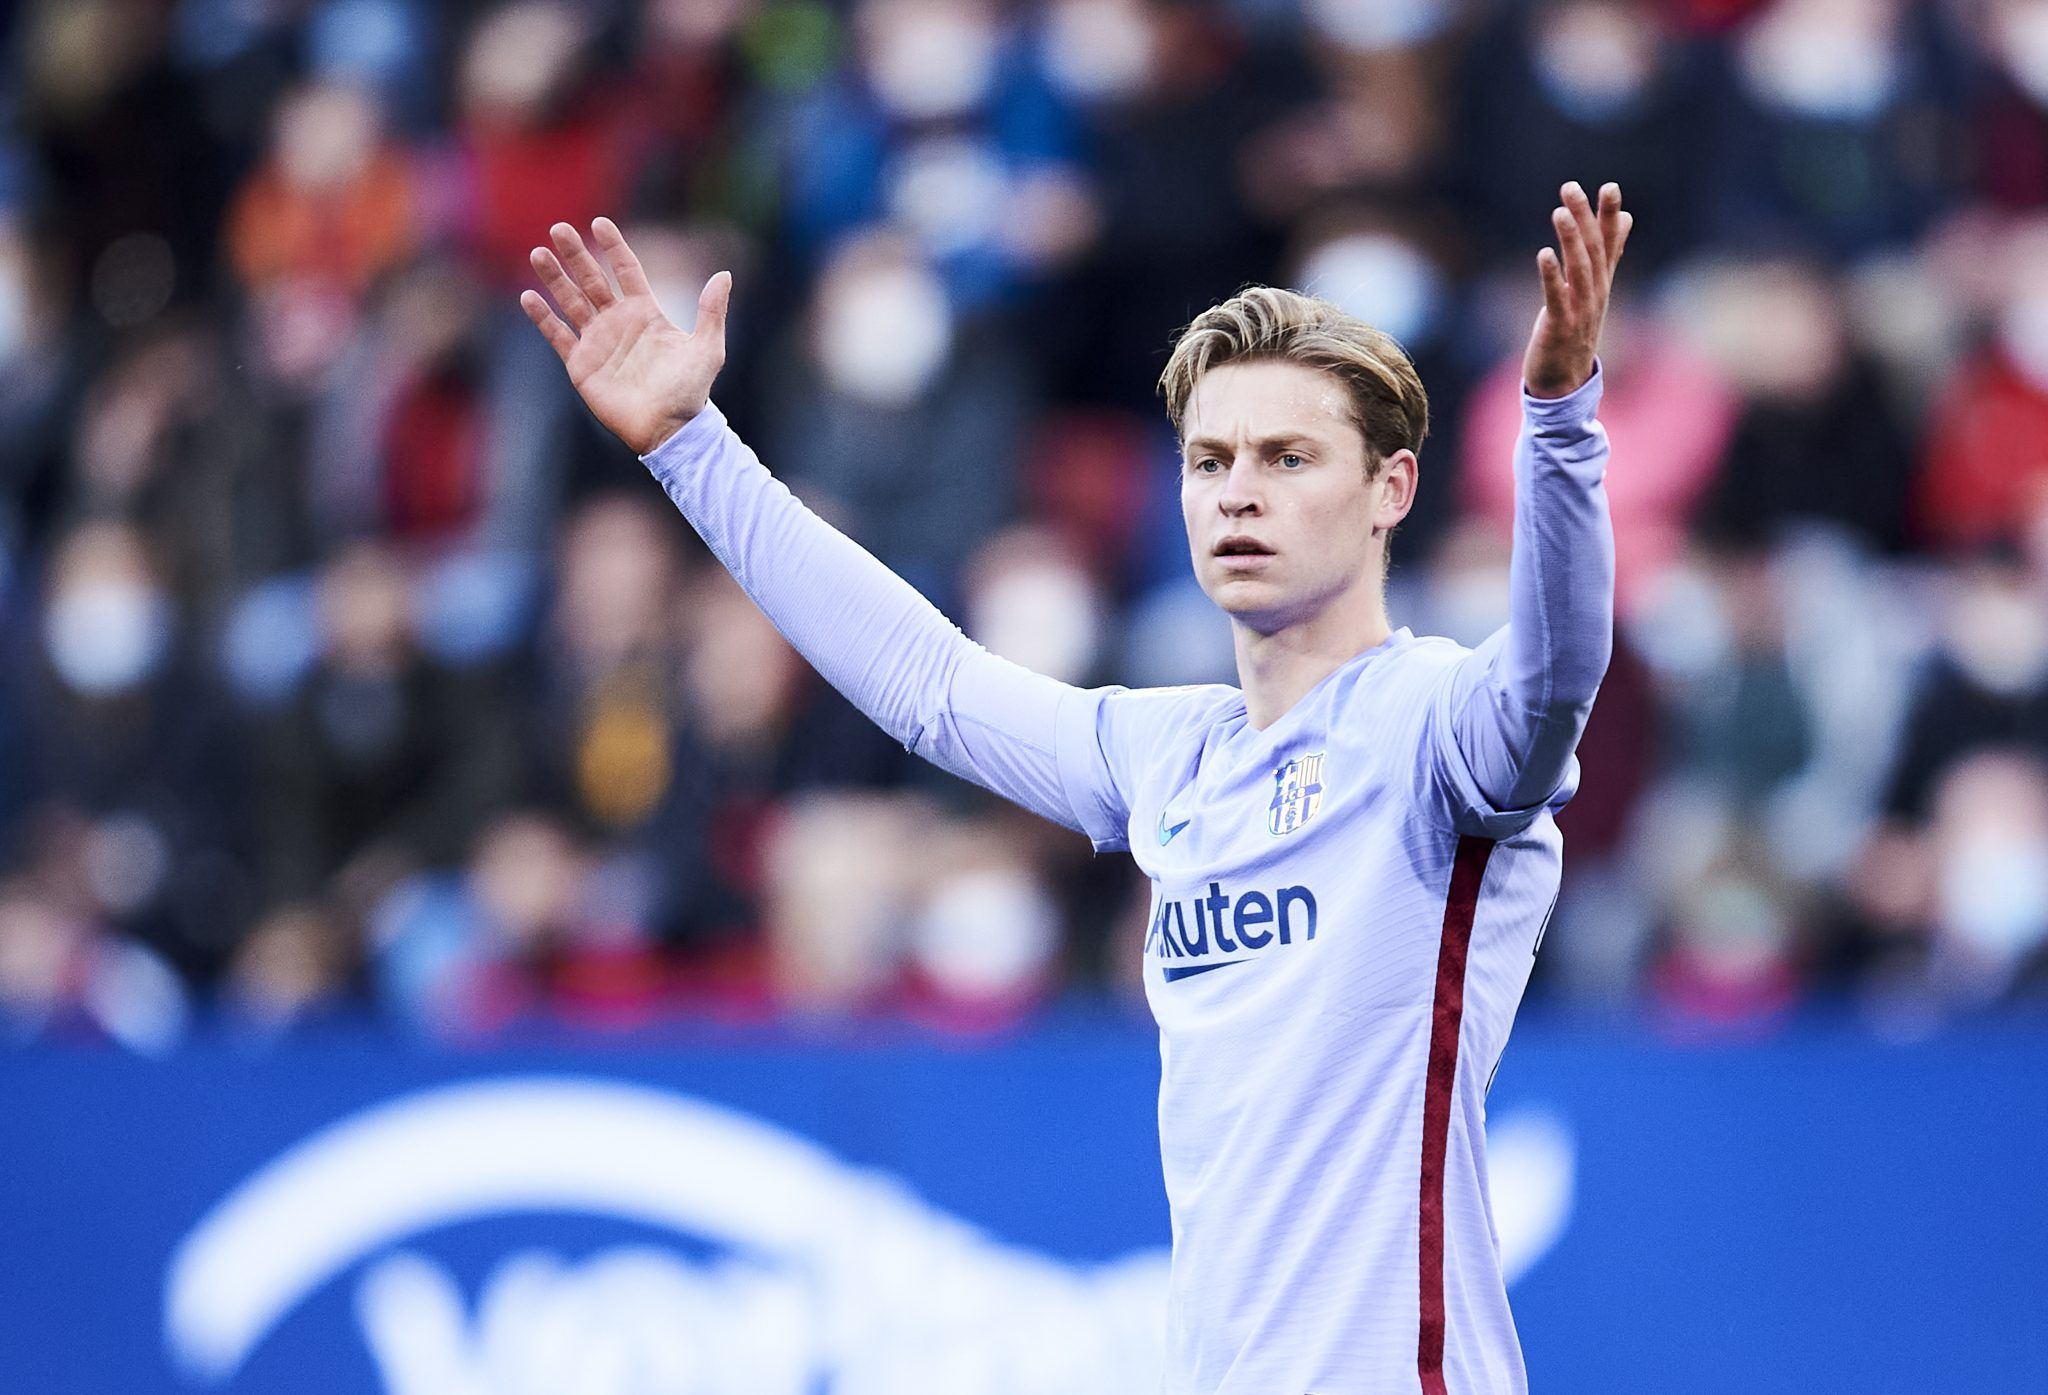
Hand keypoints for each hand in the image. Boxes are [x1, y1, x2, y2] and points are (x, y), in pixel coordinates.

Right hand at [520, 218, 730, 454]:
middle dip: (576, 254)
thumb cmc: (691, 391)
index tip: (600, 223)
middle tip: (559, 228)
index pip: (626, 270)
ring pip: (571, 301)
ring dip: (555, 278)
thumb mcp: (707, 349)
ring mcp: (598, 341)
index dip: (614, 247)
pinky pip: (558, 336)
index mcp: (646, 312)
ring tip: (539, 253)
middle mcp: (619, 321)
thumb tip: (725, 275)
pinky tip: (529, 297)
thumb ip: (712, 312)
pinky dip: (543, 318)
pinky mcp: (581, 364)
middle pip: (593, 279)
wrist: (669, 429)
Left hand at [1522, 182, 1631, 399]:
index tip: (1609, 187)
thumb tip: (1625, 218)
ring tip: (1559, 212)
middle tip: (1571, 187)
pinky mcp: (1560, 328)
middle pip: (1593, 250)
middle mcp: (1596, 294)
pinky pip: (1558, 298)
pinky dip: (1552, 276)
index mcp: (1602, 283)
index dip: (1609, 216)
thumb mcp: (1594, 290)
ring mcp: (1581, 311)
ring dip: (1570, 240)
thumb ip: (1609, 254)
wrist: (1564, 383)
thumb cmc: (1575, 332)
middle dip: (1585, 218)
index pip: (1609, 243)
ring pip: (1579, 270)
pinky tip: (1544, 254)